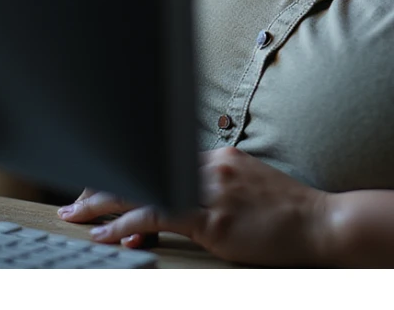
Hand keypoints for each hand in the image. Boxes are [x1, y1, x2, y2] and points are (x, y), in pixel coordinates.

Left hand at [61, 148, 332, 265]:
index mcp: (220, 157)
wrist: (319, 221)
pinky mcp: (213, 217)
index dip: (128, 174)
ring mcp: (212, 189)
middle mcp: (212, 165)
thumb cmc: (286, 213)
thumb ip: (209, 197)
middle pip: (148, 168)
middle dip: (106, 185)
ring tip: (76, 215)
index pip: (162, 160)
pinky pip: (157, 217)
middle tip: (75, 201)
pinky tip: (106, 235)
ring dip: (104, 204)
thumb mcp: (246, 194)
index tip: (101, 186)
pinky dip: (125, 225)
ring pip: (146, 190)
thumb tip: (168, 215)